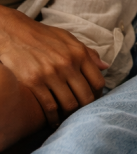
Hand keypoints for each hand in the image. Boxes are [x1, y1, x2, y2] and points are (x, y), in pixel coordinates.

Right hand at [0, 8, 107, 126]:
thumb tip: (105, 66)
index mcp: (78, 53)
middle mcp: (67, 64)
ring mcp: (50, 74)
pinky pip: (50, 107)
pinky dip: (53, 118)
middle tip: (81, 113)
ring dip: (70, 115)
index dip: (97, 95)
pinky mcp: (34, 82)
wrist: (13, 32)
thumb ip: (87, 53)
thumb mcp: (68, 38)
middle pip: (86, 97)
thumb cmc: (42, 36)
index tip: (92, 100)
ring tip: (68, 118)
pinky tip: (53, 121)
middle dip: (85, 109)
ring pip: (69, 105)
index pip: (98, 82)